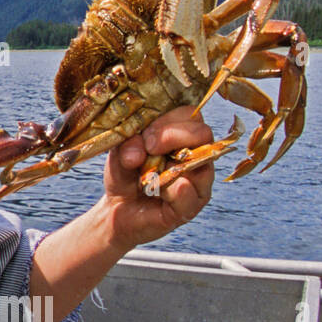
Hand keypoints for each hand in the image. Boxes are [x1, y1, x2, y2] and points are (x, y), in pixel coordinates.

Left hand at [102, 106, 214, 249]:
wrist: (118, 207)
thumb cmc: (125, 173)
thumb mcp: (119, 152)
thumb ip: (128, 144)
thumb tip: (141, 150)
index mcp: (181, 134)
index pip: (189, 114)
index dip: (167, 121)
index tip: (144, 136)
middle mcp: (196, 154)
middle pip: (203, 133)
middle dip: (171, 136)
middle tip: (149, 148)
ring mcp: (199, 180)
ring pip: (201, 163)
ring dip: (169, 166)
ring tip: (148, 175)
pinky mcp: (192, 205)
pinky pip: (190, 193)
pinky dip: (170, 190)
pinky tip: (155, 191)